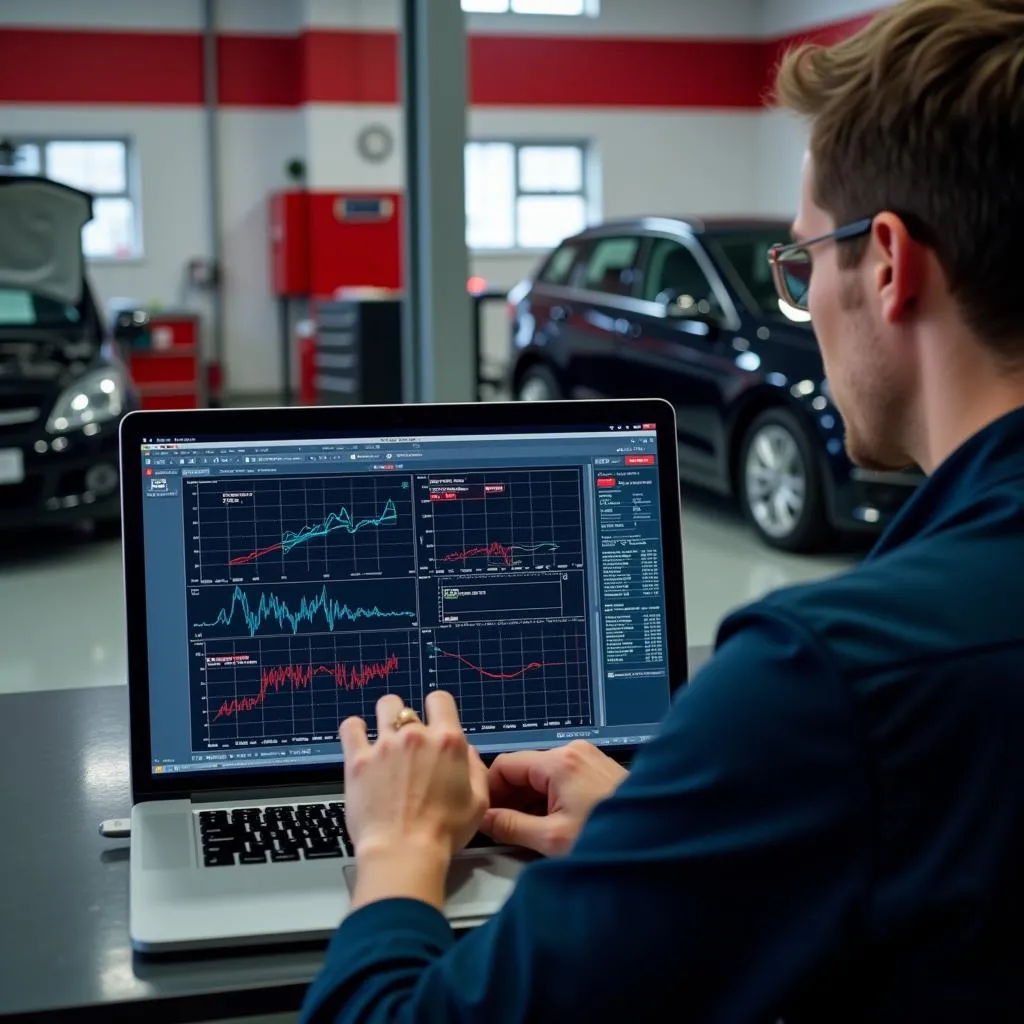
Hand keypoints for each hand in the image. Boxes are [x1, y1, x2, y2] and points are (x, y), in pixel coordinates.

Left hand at [339, 690, 488, 909]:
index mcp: (447, 741)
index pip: (440, 700)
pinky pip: (351, 728)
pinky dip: (355, 729)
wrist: (404, 852)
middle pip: (407, 706)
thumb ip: (476, 769)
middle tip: (408, 744)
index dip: (437, 708)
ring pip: (383, 708)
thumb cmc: (443, 833)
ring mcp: (384, 746)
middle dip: (408, 720)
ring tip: (384, 739)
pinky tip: (359, 738)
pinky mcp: (358, 760)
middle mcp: (415, 736)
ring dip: (385, 719)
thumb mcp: (478, 802)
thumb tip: (467, 752)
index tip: (433, 720)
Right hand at [480, 740, 627, 856]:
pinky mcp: (596, 771)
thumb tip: (484, 820)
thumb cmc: (610, 839)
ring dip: (528, 802)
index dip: (490, 792)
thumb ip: (511, 827)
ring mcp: (587, 759)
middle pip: (523, 769)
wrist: (657, 841)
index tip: (483, 815)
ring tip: (523, 833)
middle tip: (499, 829)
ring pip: (541, 776)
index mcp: (560, 761)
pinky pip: (560, 780)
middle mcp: (573, 752)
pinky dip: (548, 800)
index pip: (504, 765)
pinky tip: (547, 826)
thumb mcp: (552, 839)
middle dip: (509, 799)